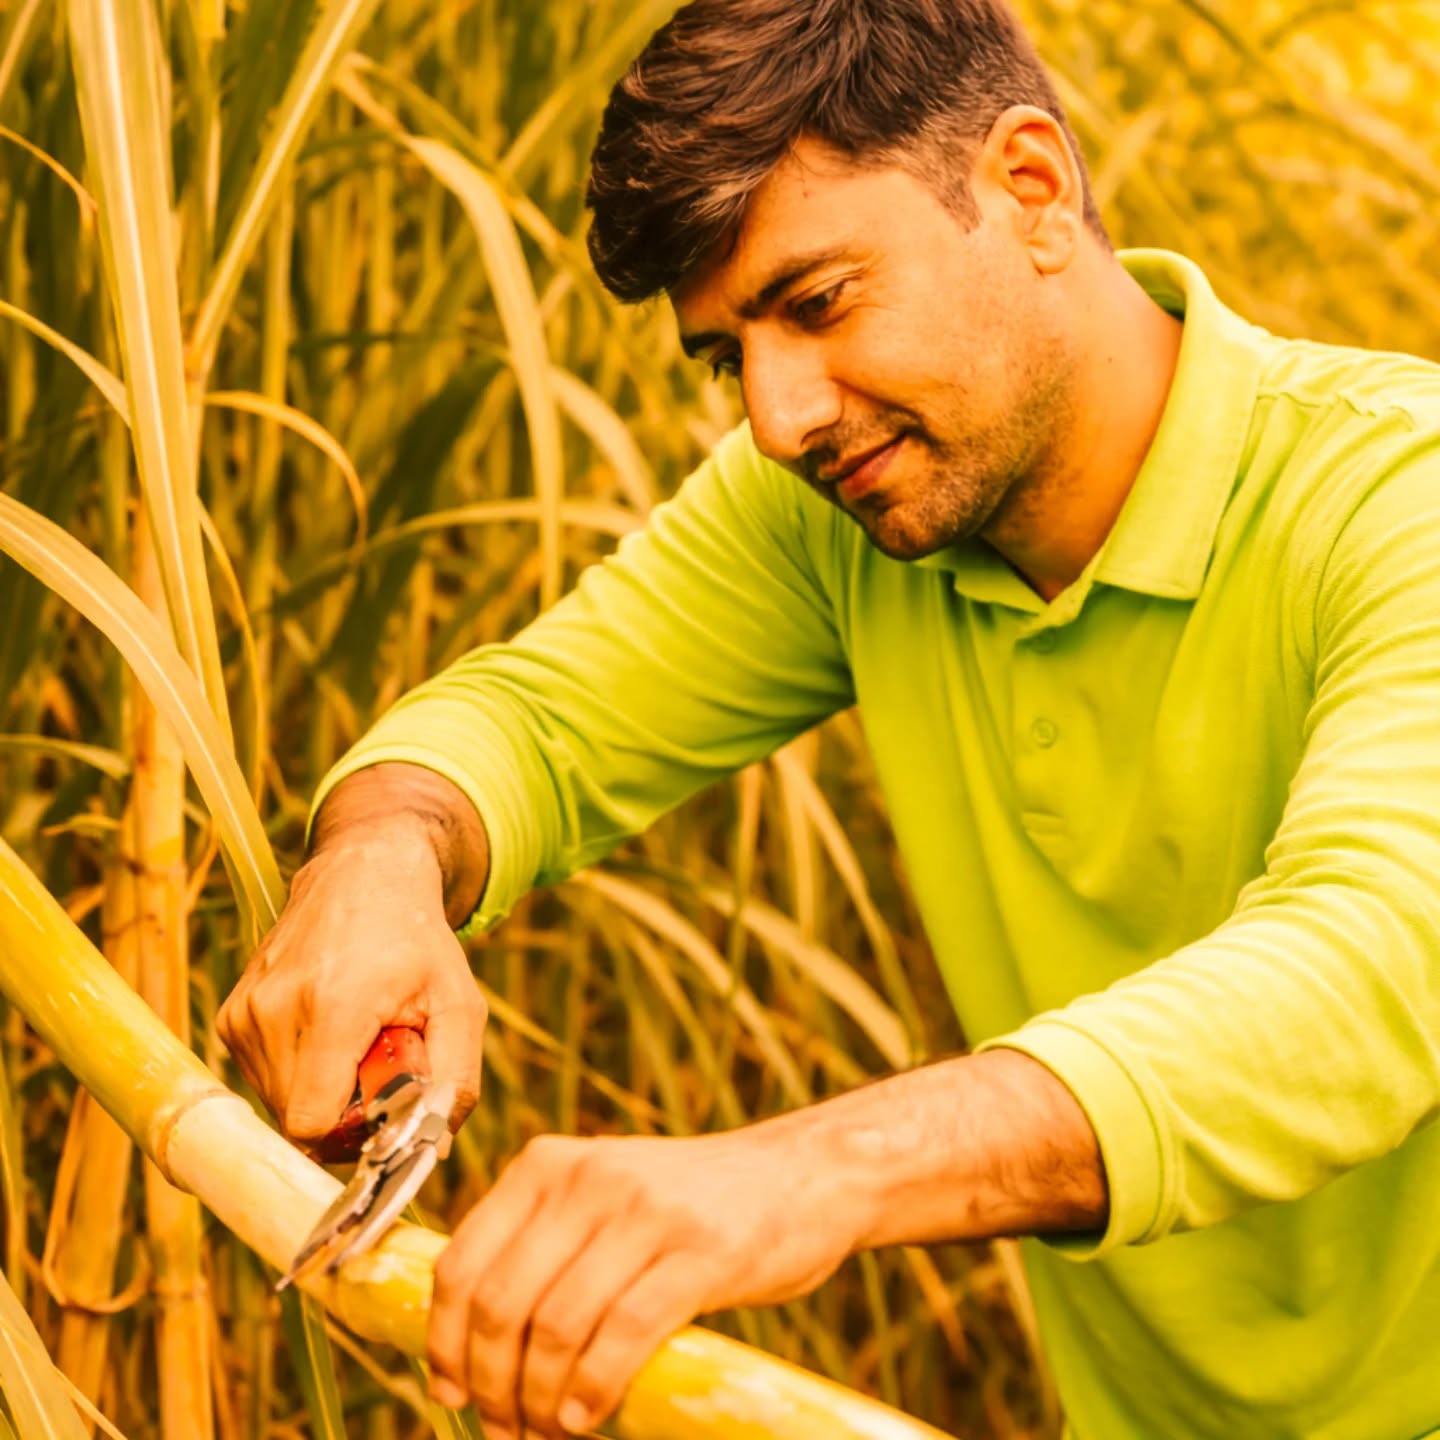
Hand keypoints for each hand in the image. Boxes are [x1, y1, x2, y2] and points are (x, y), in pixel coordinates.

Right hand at [217, 821, 485, 1141]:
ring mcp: (245, 1013)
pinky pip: (263, 1078)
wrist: (362, 875)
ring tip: (355, 1042)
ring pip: (276, 1103)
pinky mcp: (232, 1016)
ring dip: (320, 1091)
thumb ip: (457, 1078)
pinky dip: (298, 1071)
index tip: (383, 1109)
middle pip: (296, 1120)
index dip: (351, 1135)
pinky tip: (328, 1033)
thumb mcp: (459, 1002)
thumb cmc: (416, 941)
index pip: (311, 1122)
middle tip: (378, 1066)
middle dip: (342, 1112)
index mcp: (332, 1008)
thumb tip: (436, 1147)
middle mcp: (275, 1010)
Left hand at [425, 1123, 860, 1436]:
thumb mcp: (606, 1195)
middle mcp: (588, 1178)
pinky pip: (622, 1335)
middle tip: (501, 1425)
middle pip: (500, 1302)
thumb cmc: (694, 1203)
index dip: (443, 1340)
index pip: (461, 1261)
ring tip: (545, 1430)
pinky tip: (585, 1417)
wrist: (803, 1174)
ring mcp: (646, 1212)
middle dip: (490, 1383)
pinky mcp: (700, 1252)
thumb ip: (545, 1242)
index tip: (449, 1390)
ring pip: (554, 1325)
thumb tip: (471, 1338)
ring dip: (537, 1399)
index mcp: (550, 1164)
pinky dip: (592, 1390)